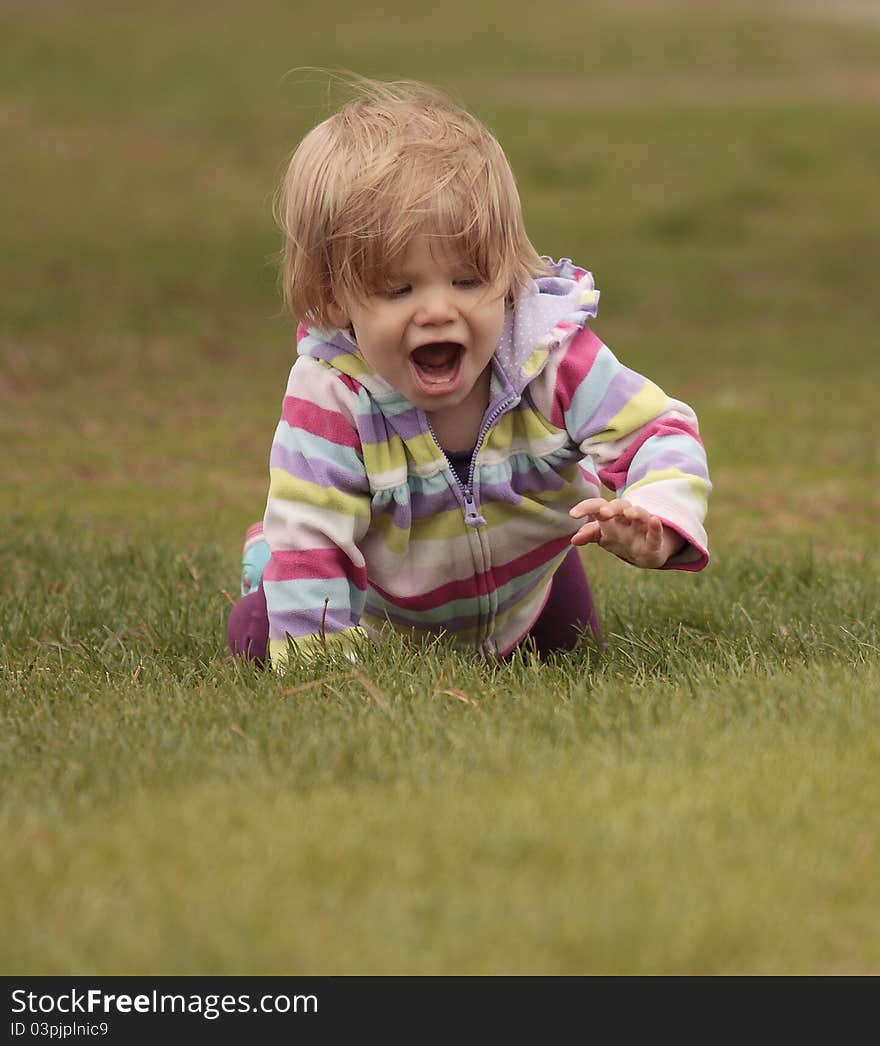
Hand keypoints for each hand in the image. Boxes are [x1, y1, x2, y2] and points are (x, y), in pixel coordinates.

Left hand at [569, 497, 684, 567]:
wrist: (647, 553)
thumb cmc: (623, 539)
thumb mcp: (606, 536)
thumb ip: (590, 534)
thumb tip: (574, 539)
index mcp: (612, 517)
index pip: (598, 507)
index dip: (586, 508)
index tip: (573, 515)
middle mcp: (627, 519)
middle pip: (620, 506)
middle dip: (612, 508)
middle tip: (604, 513)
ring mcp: (642, 528)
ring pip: (640, 515)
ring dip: (636, 512)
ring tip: (629, 513)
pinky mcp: (655, 543)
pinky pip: (656, 534)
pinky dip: (656, 528)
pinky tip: (654, 520)